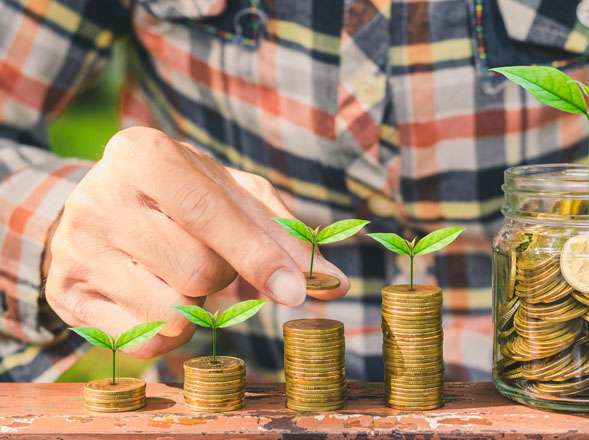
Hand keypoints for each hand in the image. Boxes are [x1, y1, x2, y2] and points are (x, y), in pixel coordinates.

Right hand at [44, 127, 348, 357]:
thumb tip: (335, 282)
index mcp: (143, 156)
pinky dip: (171, 333)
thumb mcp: (231, 196)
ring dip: (197, 308)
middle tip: (210, 261)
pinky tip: (158, 300)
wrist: (99, 208)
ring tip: (180, 278)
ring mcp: (76, 250)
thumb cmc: (182, 198)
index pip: (207, 212)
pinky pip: (144, 340)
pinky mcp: (66, 295)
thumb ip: (283, 234)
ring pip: (171, 311)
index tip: (297, 291)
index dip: (258, 255)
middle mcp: (100, 198)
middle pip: (196, 271)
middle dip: (224, 279)